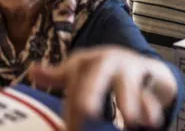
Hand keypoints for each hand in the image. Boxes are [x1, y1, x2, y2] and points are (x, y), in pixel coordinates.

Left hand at [28, 45, 177, 130]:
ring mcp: (130, 67)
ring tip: (128, 119)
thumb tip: (34, 70)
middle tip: (86, 109)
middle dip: (92, 90)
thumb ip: (59, 74)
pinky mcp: (149, 77)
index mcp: (90, 59)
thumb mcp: (83, 70)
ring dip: (128, 101)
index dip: (71, 103)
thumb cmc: (106, 70)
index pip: (74, 78)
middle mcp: (110, 60)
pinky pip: (148, 93)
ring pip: (127, 83)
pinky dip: (149, 108)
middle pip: (98, 73)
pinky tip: (150, 122)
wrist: (143, 65)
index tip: (71, 128)